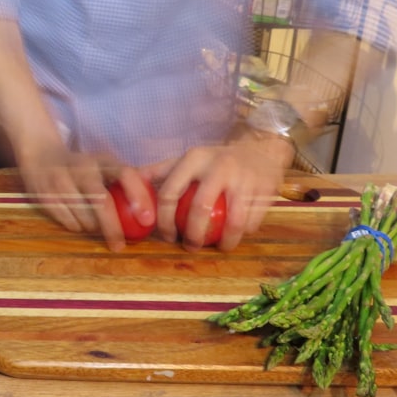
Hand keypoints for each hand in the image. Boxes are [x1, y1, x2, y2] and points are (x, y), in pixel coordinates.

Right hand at [17, 147, 156, 252]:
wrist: (40, 156)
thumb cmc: (83, 166)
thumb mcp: (104, 164)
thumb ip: (128, 179)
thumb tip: (159, 203)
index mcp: (102, 160)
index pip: (125, 174)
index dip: (138, 196)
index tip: (147, 220)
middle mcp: (82, 168)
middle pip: (101, 202)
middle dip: (113, 227)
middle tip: (120, 245)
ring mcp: (61, 181)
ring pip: (84, 217)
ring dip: (94, 229)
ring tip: (97, 228)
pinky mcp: (45, 196)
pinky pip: (68, 223)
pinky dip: (78, 228)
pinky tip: (80, 222)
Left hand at [146, 132, 293, 251]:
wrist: (260, 148)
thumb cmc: (216, 160)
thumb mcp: (189, 159)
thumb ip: (161, 170)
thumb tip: (132, 180)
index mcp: (194, 158)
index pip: (170, 193)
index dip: (164, 220)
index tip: (167, 236)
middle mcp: (218, 166)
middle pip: (199, 209)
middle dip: (192, 235)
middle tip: (190, 247)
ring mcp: (244, 178)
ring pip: (232, 221)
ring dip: (223, 241)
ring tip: (217, 248)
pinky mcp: (265, 189)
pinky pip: (251, 222)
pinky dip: (242, 234)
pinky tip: (234, 238)